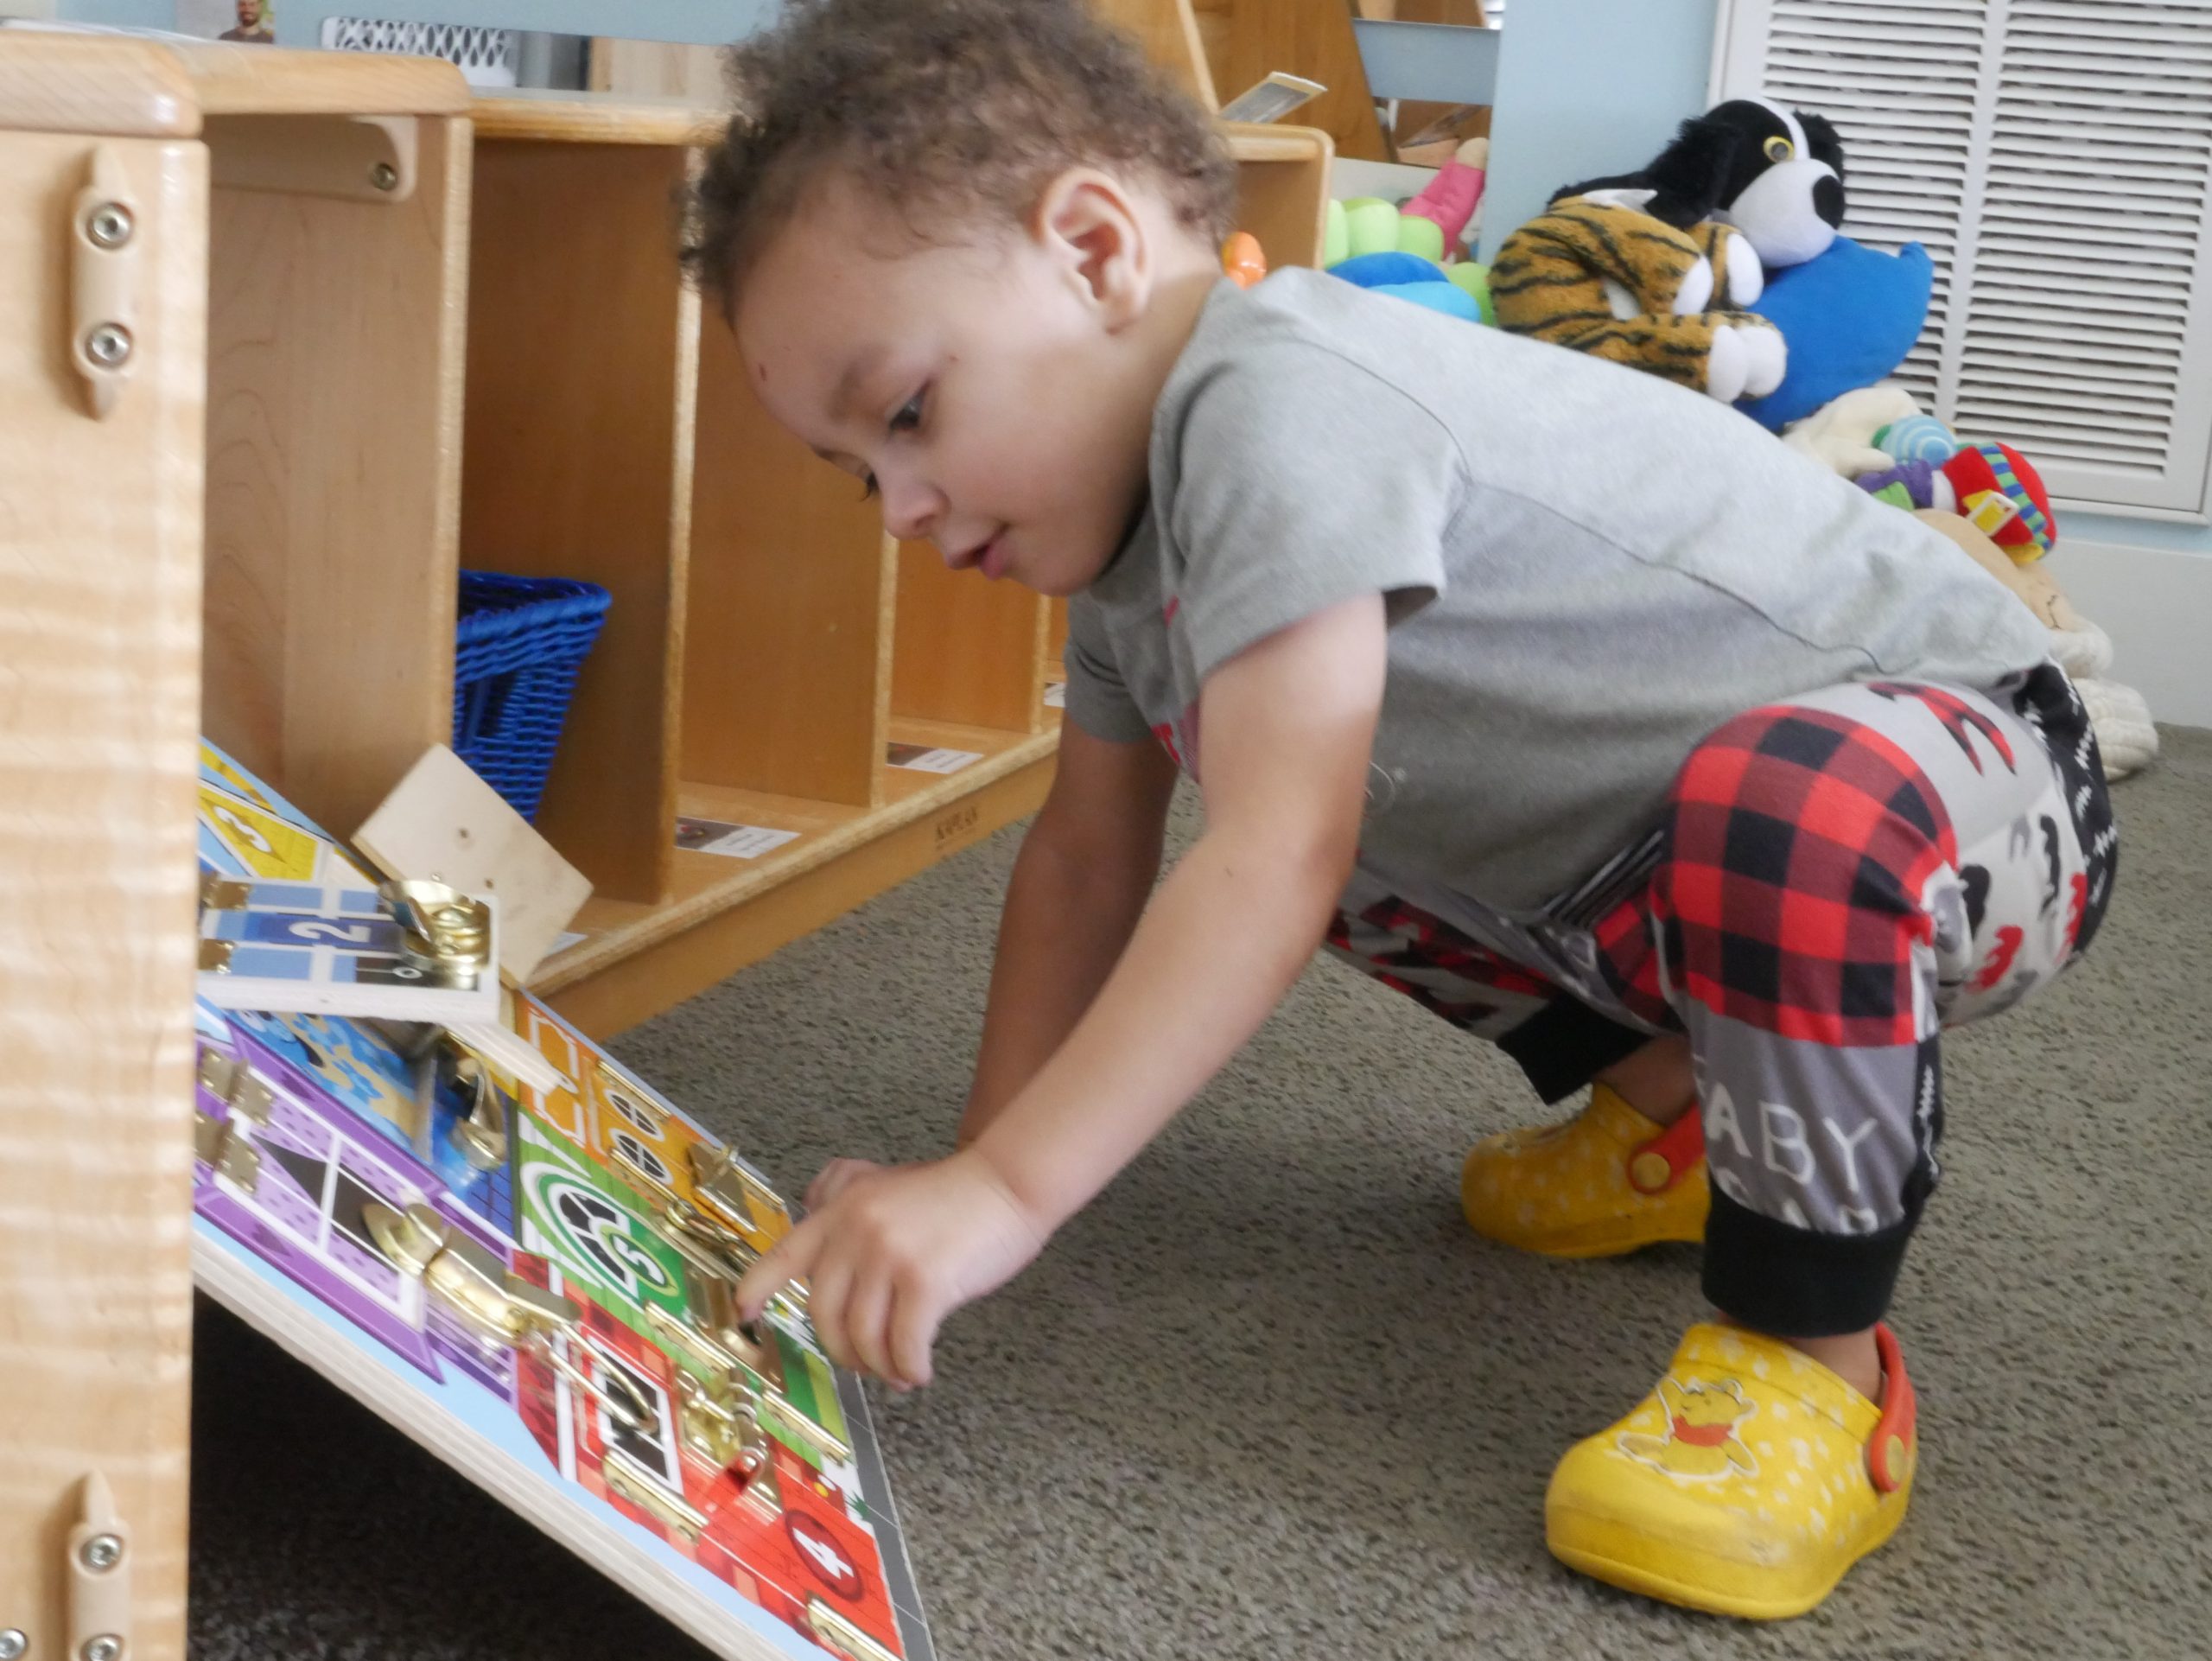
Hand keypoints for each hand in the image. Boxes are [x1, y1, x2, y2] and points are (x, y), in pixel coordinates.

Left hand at [736, 1150, 1046, 1388]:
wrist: (1009, 1182)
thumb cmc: (956, 1193)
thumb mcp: (889, 1183)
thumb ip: (848, 1202)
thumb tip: (814, 1217)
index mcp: (842, 1209)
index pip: (785, 1254)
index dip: (757, 1287)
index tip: (742, 1315)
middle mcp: (855, 1230)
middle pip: (824, 1315)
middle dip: (843, 1351)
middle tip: (868, 1365)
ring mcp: (888, 1254)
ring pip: (864, 1337)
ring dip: (881, 1367)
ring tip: (901, 1372)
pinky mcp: (924, 1280)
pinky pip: (904, 1345)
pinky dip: (910, 1368)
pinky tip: (920, 1371)